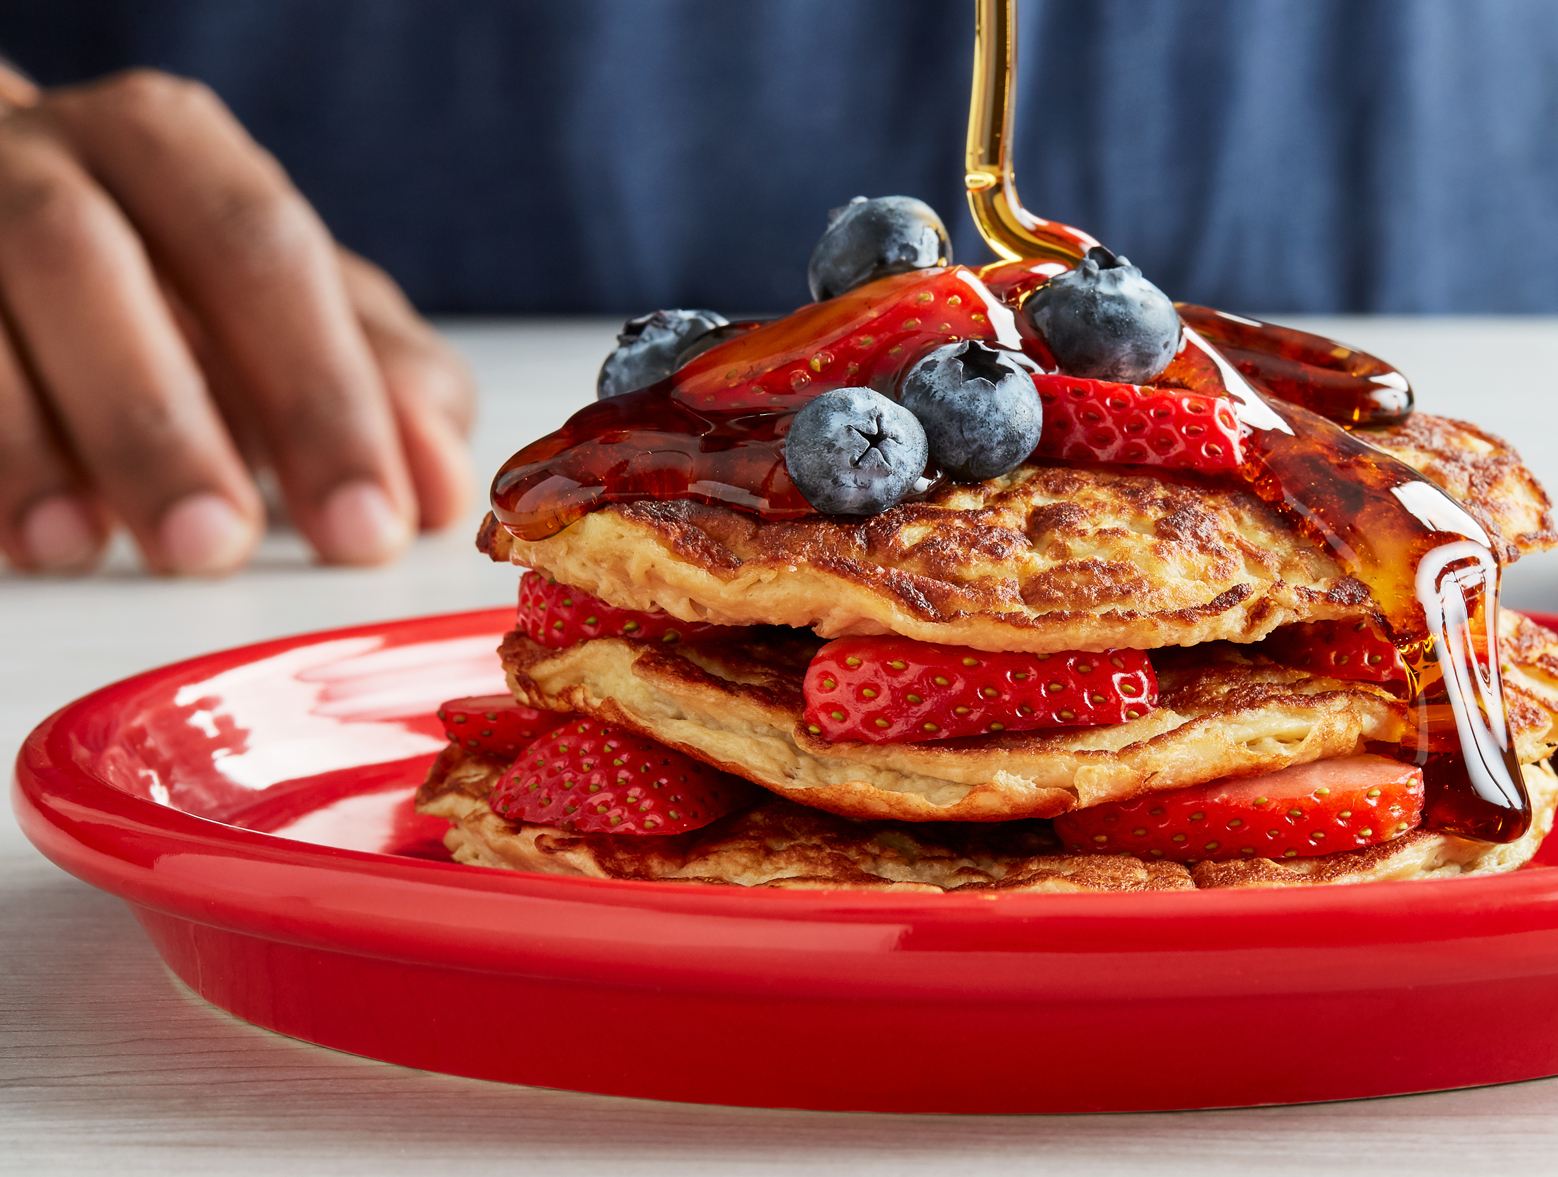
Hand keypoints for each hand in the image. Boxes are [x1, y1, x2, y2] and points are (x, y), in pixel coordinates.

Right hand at [0, 67, 474, 574]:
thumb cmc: (165, 274)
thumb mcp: (290, 309)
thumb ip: (377, 380)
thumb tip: (443, 488)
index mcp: (174, 150)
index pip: (264, 256)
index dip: (320, 393)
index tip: (368, 524)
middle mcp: (50, 159)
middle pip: (90, 262)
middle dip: (159, 416)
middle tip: (213, 544)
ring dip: (31, 441)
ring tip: (81, 548)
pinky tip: (17, 536)